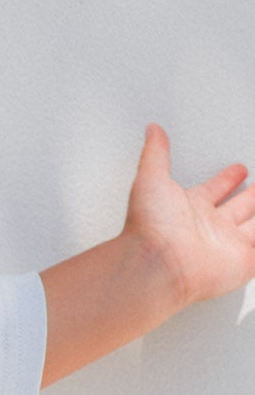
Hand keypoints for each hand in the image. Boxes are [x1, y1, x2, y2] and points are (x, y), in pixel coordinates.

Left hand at [41, 123, 254, 384]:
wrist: (158, 264)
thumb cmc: (151, 228)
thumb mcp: (151, 178)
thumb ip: (156, 153)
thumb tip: (152, 131)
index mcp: (191, 207)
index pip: (215, 189)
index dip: (227, 179)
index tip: (238, 170)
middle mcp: (209, 227)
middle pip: (238, 207)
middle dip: (250, 196)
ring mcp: (227, 245)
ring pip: (253, 225)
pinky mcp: (242, 262)